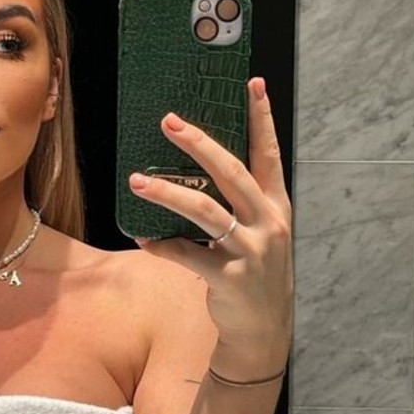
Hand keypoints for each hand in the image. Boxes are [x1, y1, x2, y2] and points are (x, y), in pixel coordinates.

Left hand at [128, 77, 292, 379]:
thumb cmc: (254, 272)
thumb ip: (239, 203)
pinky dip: (164, 246)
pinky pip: (190, 255)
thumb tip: (198, 166)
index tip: (253, 84)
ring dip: (168, 194)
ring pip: (206, 211)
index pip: (269, 154)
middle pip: (232, 173)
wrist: (263, 329)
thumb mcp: (259, 233)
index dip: (262, 119)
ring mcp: (252, 251)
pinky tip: (144, 240)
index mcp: (276, 206)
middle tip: (169, 122)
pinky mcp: (231, 278)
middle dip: (200, 144)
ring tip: (137, 182)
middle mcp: (268, 223)